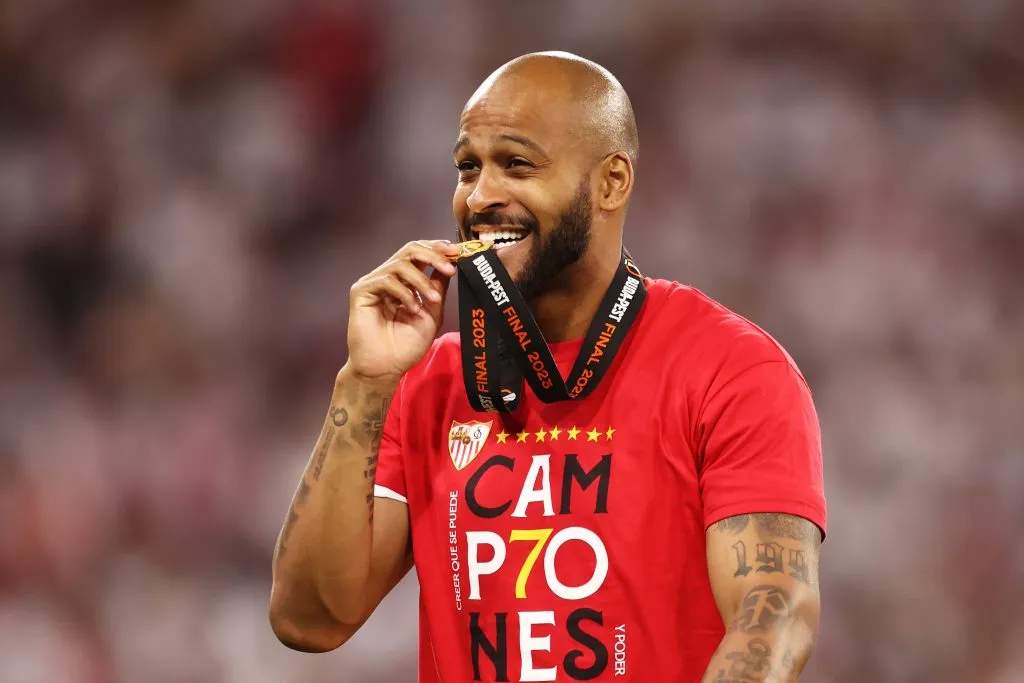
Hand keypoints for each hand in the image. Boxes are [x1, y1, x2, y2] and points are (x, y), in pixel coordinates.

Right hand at [345, 240, 459, 382]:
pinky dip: (405, 294)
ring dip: (422, 280)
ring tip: (434, 300)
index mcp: (405, 281)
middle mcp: (388, 278)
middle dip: (433, 255)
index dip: (437, 249)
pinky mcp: (361, 291)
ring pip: (400, 264)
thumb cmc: (407, 346)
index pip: (420, 254)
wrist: (386, 368)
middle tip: (450, 267)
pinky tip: (413, 310)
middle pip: (410, 250)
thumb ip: (438, 287)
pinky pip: (386, 280)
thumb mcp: (433, 312)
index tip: (456, 252)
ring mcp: (374, 283)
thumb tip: (451, 262)